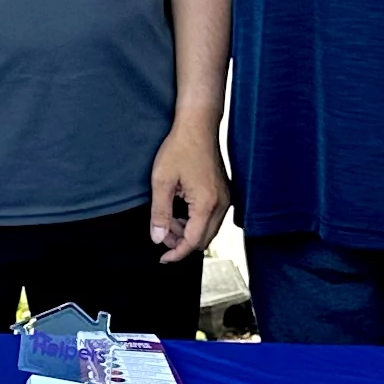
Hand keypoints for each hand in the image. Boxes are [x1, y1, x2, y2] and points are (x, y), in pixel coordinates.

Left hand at [148, 119, 229, 264]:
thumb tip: (157, 239)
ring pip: (208, 230)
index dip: (176, 253)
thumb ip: (159, 213)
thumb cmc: (180, 148)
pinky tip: (180, 212)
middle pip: (203, 240)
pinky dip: (196, 222)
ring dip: (188, 232)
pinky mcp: (224, 193)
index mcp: (206, 203)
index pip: (193, 242)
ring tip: (167, 220)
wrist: (198, 125)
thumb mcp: (162, 181)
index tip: (162, 258)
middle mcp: (221, 204)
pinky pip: (212, 218)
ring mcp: (226, 198)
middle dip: (181, 242)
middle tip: (161, 233)